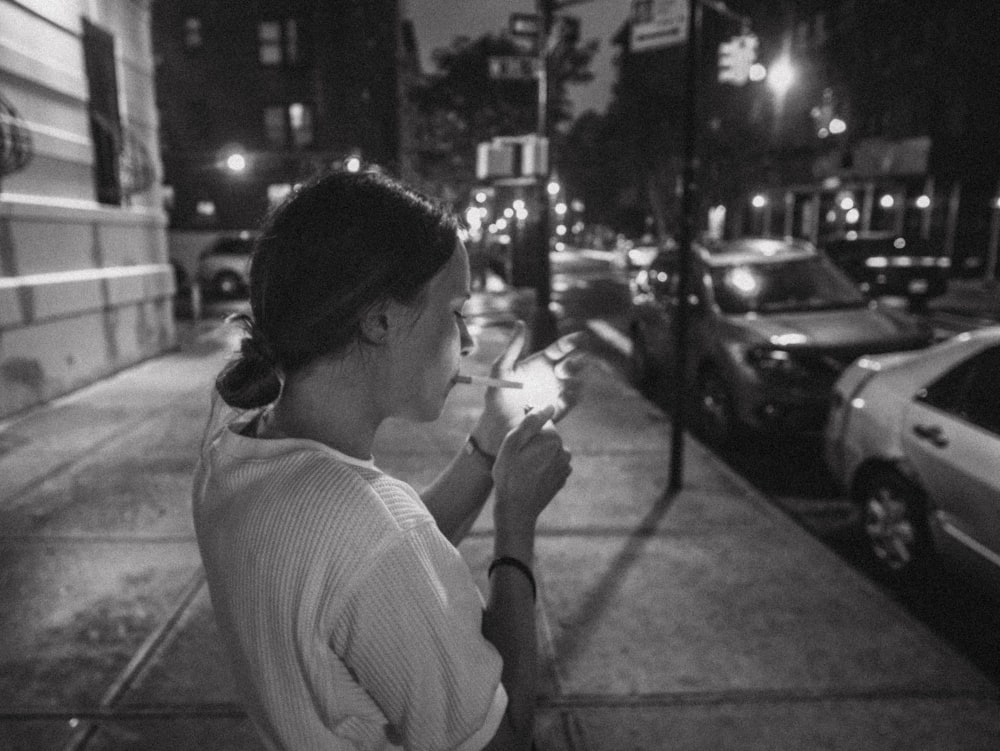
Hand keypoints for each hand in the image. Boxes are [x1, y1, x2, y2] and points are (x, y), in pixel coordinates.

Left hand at [471, 322, 585, 454]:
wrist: (498, 422)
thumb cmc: (498, 393)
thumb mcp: (501, 368)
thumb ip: (512, 347)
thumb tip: (519, 322)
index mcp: (542, 361)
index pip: (562, 347)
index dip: (572, 341)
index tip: (580, 337)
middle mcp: (554, 374)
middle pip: (574, 363)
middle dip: (575, 363)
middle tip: (562, 367)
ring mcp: (558, 392)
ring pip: (577, 381)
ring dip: (574, 379)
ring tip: (563, 381)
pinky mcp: (559, 408)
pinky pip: (572, 401)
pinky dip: (571, 396)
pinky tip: (564, 395)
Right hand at [492, 405, 571, 538]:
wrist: (516, 510)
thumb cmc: (509, 476)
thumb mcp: (511, 444)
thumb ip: (531, 421)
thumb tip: (548, 405)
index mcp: (553, 439)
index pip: (539, 423)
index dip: (523, 431)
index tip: (514, 445)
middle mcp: (564, 451)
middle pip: (545, 437)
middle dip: (531, 444)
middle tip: (516, 460)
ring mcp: (565, 466)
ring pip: (547, 451)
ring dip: (536, 456)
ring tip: (522, 470)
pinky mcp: (562, 478)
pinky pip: (550, 465)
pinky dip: (541, 468)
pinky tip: (530, 478)